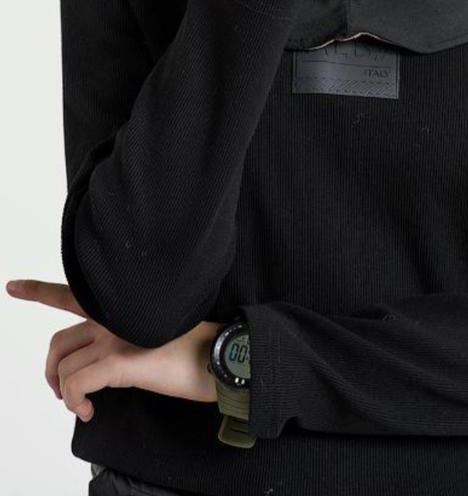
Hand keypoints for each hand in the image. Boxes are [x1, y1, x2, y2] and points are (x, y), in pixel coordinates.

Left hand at [6, 278, 221, 422]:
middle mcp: (114, 316)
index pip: (71, 294)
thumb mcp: (159, 334)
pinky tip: (89, 411)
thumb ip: (131, 337)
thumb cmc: (197, 349)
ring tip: (84, 406)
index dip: (38, 290)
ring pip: (63, 368)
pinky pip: (76, 385)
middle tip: (62, 391)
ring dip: (65, 393)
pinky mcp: (120, 361)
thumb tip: (115, 364)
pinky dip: (75, 402)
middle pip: (58, 342)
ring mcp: (114, 337)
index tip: (13, 286)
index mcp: (122, 307)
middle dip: (52, 372)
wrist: (219, 356)